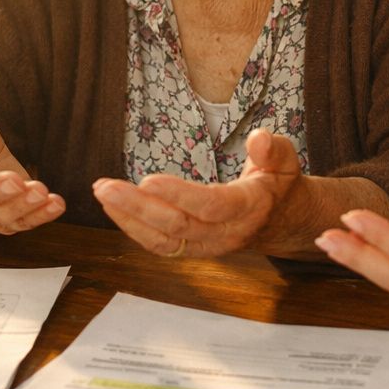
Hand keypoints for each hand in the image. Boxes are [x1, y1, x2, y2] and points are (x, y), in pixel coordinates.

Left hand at [93, 128, 304, 257]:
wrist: (279, 220)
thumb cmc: (278, 183)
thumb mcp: (286, 160)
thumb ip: (274, 149)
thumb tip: (259, 139)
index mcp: (249, 209)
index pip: (211, 206)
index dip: (180, 195)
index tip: (148, 180)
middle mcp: (226, 234)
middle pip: (179, 227)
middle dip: (139, 208)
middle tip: (106, 187)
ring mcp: (207, 246)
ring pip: (164, 241)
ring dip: (129, 219)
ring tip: (102, 193)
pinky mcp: (192, 249)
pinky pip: (160, 245)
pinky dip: (134, 228)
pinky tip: (113, 208)